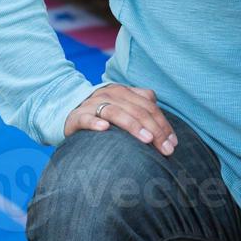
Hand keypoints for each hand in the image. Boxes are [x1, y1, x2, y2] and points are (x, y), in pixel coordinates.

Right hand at [63, 84, 177, 155]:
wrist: (67, 110)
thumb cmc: (102, 113)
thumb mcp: (124, 107)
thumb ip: (143, 109)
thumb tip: (167, 131)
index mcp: (124, 91)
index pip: (149, 106)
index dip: (163, 124)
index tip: (173, 143)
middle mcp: (110, 94)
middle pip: (138, 110)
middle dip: (155, 130)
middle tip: (166, 149)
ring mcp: (93, 104)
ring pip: (116, 112)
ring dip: (133, 125)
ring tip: (147, 139)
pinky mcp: (77, 116)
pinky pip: (87, 118)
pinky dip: (95, 122)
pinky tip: (104, 129)